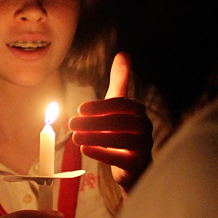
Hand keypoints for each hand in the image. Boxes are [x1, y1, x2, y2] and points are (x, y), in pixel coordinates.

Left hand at [69, 53, 152, 191]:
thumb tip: (124, 52)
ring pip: (121, 140)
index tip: (80, 108)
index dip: (100, 106)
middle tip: (71, 124)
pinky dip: (102, 153)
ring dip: (95, 137)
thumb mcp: (119, 103)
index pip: (121, 104)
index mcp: (138, 110)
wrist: (131, 164)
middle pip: (120, 122)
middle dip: (93, 122)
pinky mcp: (138, 164)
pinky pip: (121, 158)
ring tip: (75, 137)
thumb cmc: (122, 128)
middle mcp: (145, 126)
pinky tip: (85, 149)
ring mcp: (144, 146)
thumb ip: (120, 79)